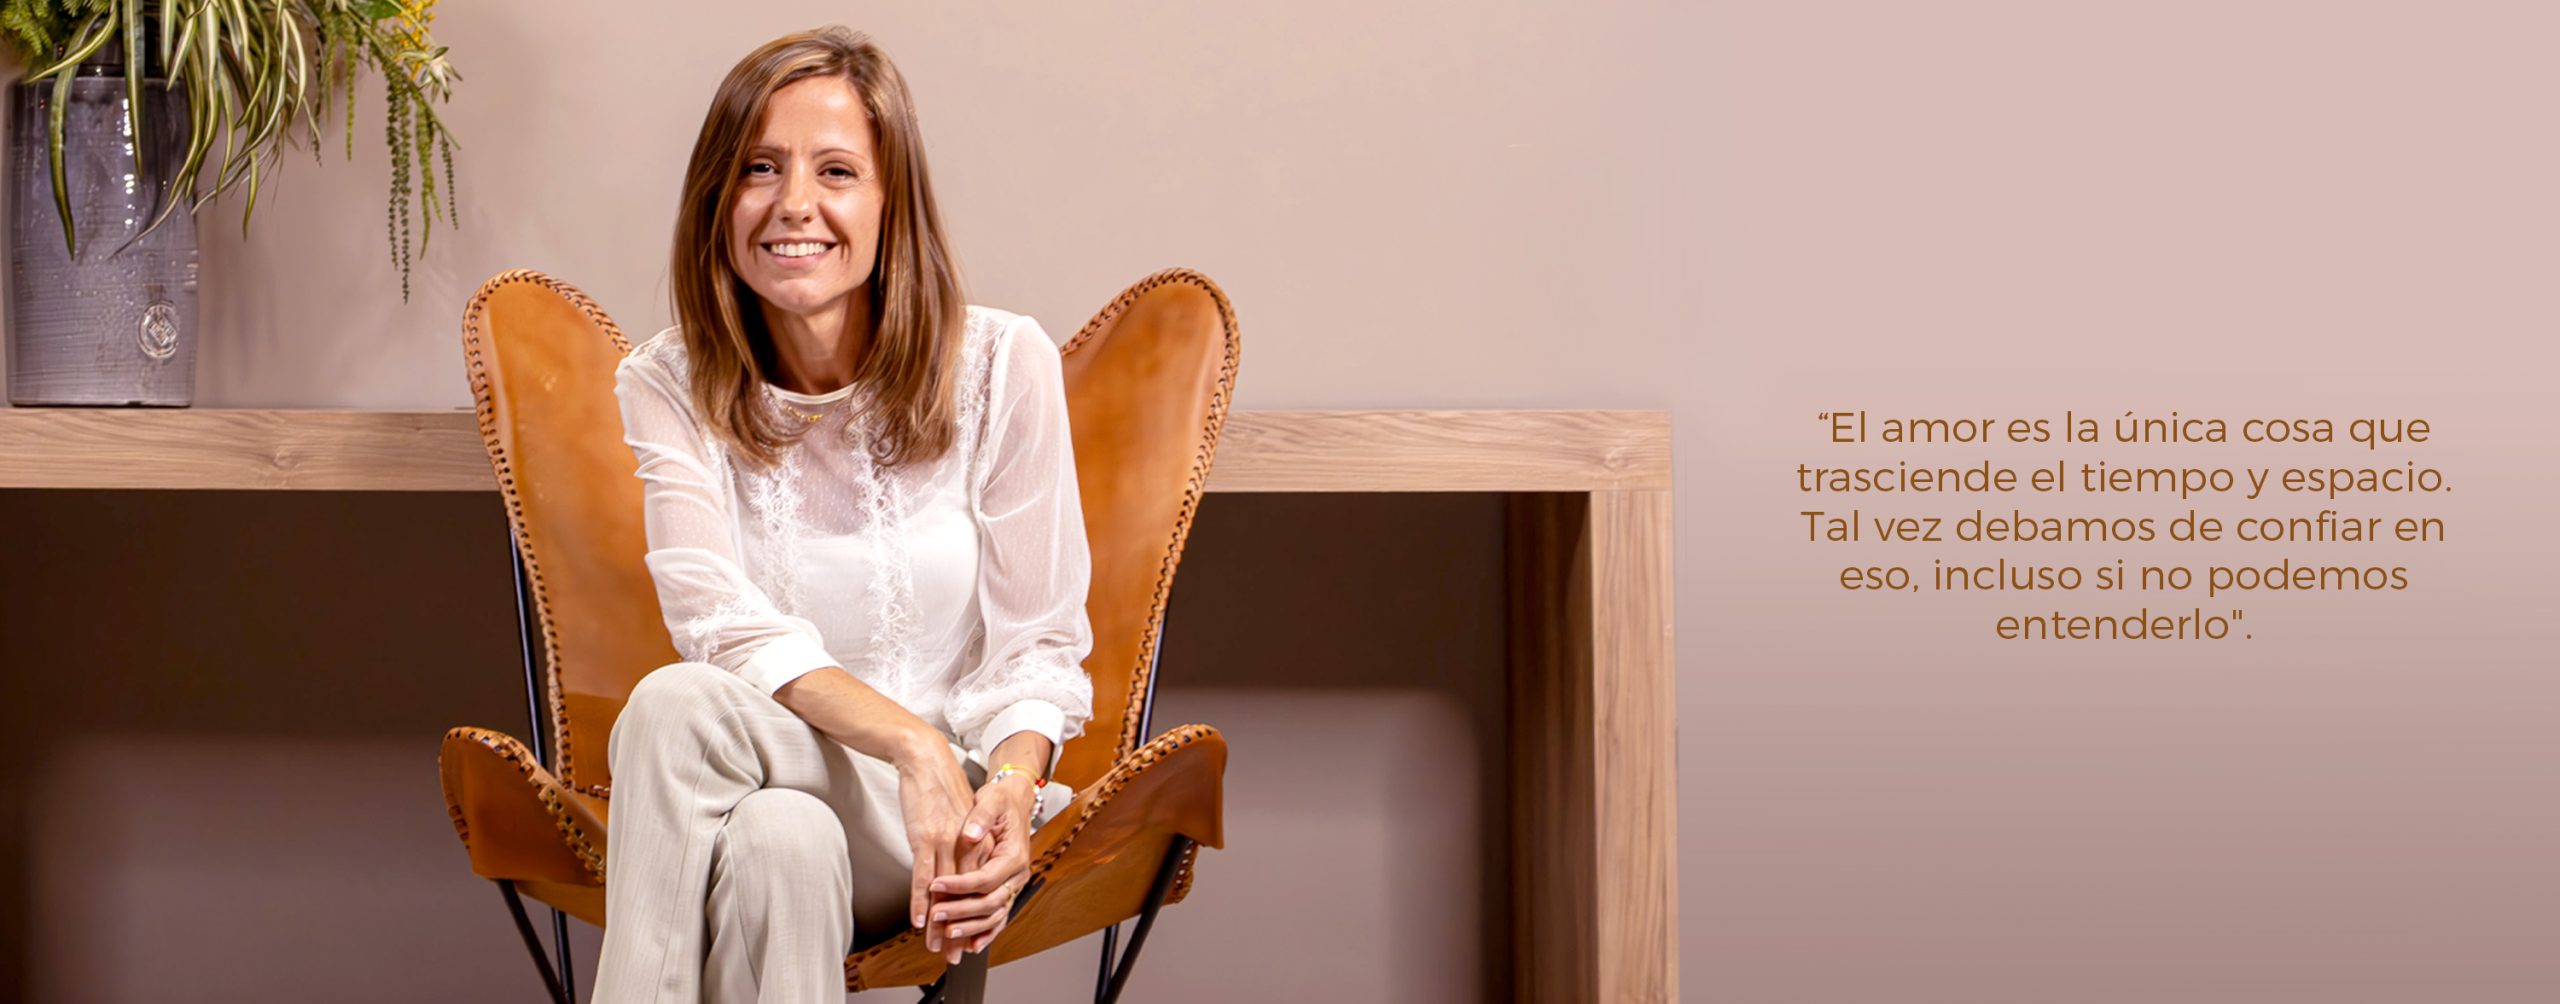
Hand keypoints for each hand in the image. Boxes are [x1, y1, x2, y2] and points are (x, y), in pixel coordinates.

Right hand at [892, 732, 976, 954]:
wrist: (927, 758)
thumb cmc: (942, 786)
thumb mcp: (964, 817)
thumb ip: (968, 843)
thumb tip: (964, 868)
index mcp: (978, 841)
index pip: (978, 886)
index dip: (974, 914)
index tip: (970, 936)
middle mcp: (966, 845)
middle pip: (965, 895)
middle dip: (960, 927)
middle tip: (956, 953)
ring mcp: (947, 842)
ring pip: (946, 892)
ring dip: (941, 922)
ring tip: (938, 946)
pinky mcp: (926, 837)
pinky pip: (925, 876)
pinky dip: (923, 900)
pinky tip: (921, 919)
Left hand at [927, 772, 1037, 961]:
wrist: (1014, 801)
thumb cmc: (1001, 801)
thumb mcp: (991, 801)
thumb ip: (981, 817)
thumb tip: (969, 834)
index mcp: (1014, 855)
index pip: (985, 878)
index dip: (959, 885)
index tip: (935, 885)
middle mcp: (1017, 874)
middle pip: (990, 903)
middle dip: (961, 912)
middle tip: (935, 916)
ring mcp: (1014, 885)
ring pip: (994, 916)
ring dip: (970, 927)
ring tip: (947, 934)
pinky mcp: (1007, 889)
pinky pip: (998, 917)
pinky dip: (985, 932)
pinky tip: (971, 944)